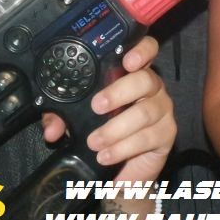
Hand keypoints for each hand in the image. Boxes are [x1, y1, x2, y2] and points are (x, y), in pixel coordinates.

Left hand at [38, 37, 173, 181]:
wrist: (122, 169)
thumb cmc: (104, 133)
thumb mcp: (78, 122)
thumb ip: (63, 119)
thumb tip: (52, 130)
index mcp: (132, 75)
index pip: (146, 51)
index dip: (142, 50)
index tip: (127, 61)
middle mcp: (152, 88)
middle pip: (145, 79)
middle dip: (119, 92)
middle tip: (97, 107)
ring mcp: (162, 109)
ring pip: (145, 111)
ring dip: (116, 128)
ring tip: (95, 142)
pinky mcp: (167, 134)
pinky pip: (148, 137)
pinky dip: (124, 148)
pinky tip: (107, 155)